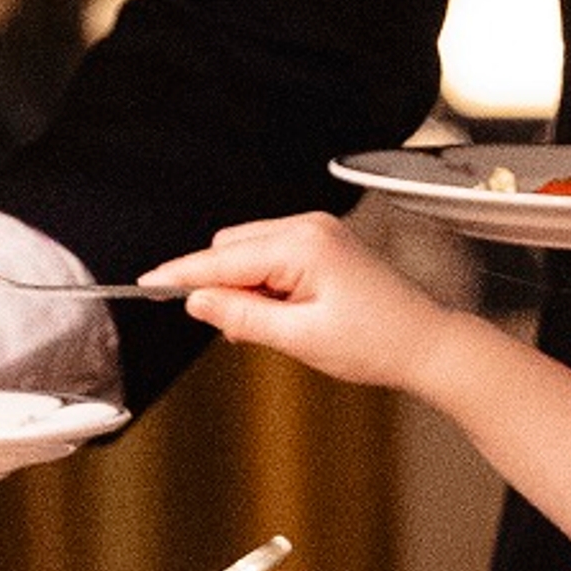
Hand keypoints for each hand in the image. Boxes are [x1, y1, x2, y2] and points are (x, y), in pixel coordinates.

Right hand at [147, 211, 459, 404]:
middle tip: (241, 331)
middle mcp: (308, 226)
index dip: (181, 275)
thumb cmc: (375, 343)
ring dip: (244, 289)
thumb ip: (243, 316)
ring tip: (278, 328)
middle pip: (230, 248)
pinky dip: (264, 285)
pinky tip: (284, 314)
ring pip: (248, 252)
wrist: (425, 344)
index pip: (222, 258)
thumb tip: (196, 300)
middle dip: (221, 288)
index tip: (145, 283)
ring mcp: (317, 231)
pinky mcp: (322, 243)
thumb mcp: (300, 338)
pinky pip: (271, 256)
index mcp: (302, 245)